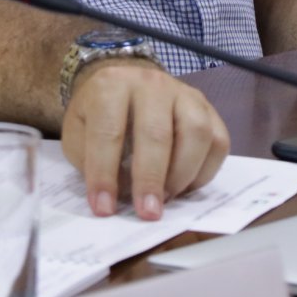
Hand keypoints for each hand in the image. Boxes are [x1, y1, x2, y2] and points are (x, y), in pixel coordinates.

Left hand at [63, 59, 228, 220]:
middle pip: (156, 133)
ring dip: (182, 174)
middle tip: (147, 212)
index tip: (104, 208)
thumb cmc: (100, 116)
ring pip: (196, 133)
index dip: (104, 173)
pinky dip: (204, 172)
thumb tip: (114, 199)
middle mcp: (152, 84)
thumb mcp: (78, 133)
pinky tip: (185, 187)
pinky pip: (218, 142)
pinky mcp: (208, 109)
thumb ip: (89, 161)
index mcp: (111, 85)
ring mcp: (185, 93)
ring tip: (166, 198)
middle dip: (150, 179)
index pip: (108, 132)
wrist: (126, 86)